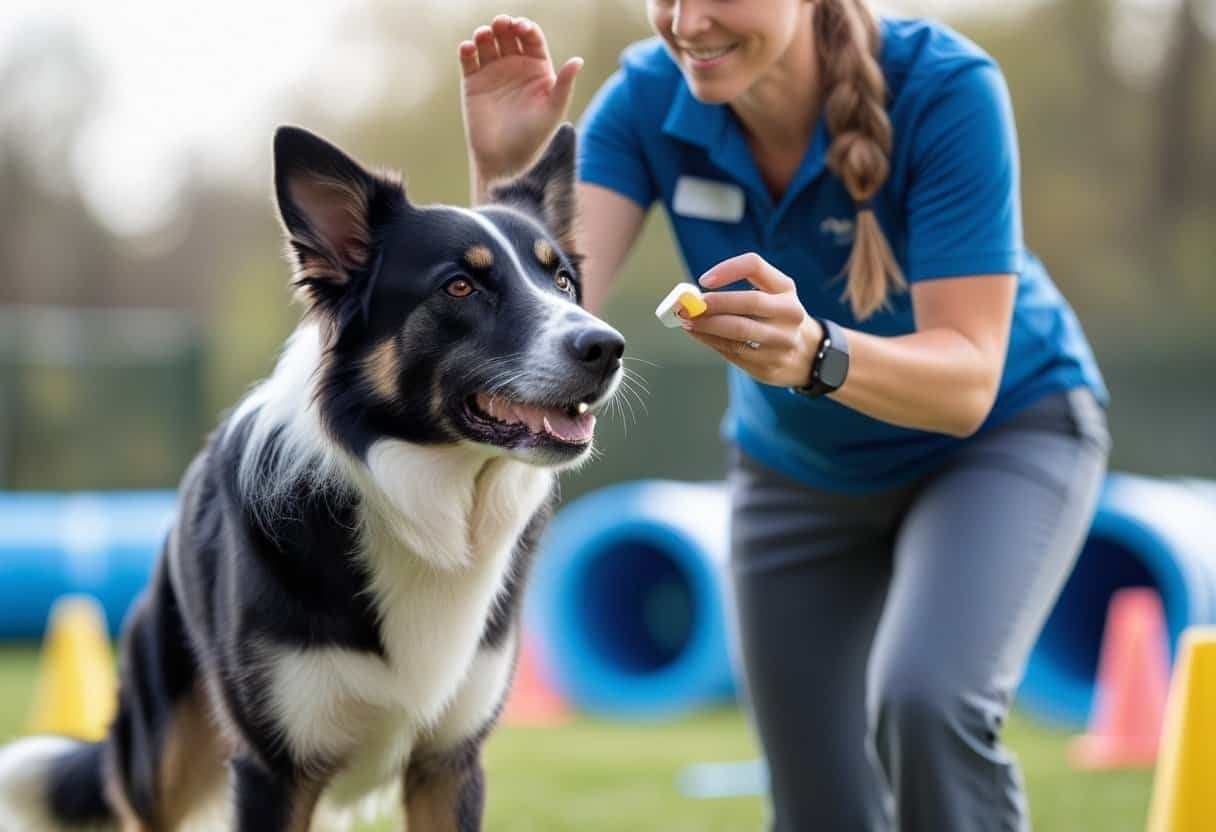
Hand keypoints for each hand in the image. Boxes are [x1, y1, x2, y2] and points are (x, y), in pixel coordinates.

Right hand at [459, 16, 582, 180]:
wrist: (503, 159)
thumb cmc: (533, 136)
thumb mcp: (552, 110)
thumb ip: (564, 85)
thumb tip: (578, 61)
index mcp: (537, 69)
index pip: (531, 38)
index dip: (526, 28)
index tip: (522, 28)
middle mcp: (515, 66)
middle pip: (508, 34)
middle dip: (504, 25)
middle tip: (501, 24)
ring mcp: (493, 72)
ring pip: (488, 42)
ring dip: (484, 33)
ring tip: (483, 35)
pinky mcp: (472, 81)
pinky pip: (469, 58)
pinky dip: (467, 49)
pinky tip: (469, 48)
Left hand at [679, 253, 824, 387]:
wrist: (809, 354)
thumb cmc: (778, 315)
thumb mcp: (774, 290)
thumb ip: (742, 281)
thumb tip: (698, 290)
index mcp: (786, 290)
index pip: (756, 267)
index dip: (728, 269)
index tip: (704, 279)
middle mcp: (790, 315)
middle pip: (748, 304)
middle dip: (713, 305)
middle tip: (688, 306)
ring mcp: (782, 343)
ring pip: (738, 334)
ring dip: (706, 327)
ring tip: (687, 321)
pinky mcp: (770, 367)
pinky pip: (734, 353)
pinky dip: (711, 342)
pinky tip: (699, 334)